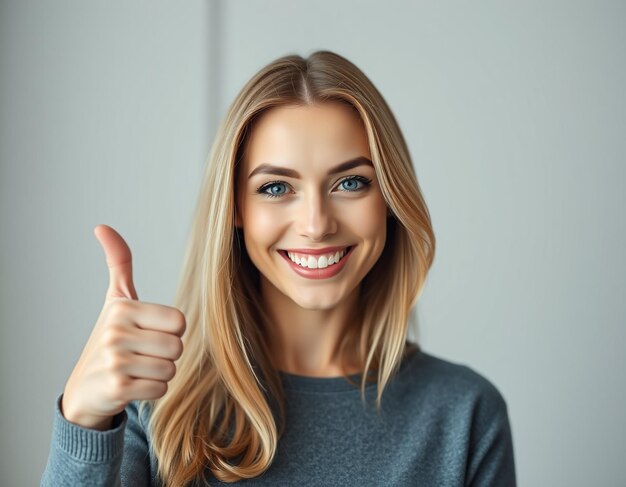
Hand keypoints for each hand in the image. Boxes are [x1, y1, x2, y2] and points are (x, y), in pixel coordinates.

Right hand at [61, 224, 185, 429]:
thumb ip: (118, 263)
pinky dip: (152, 392)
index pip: (179, 321)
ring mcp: (115, 360)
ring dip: (160, 374)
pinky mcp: (117, 387)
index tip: (150, 334)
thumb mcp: (115, 300)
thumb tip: (102, 227)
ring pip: (171, 370)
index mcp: (122, 307)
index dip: (171, 332)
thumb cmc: (110, 340)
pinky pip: (160, 390)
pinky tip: (132, 386)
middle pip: (177, 347)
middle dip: (167, 356)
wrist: (85, 389)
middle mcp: (116, 331)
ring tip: (137, 370)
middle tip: (143, 356)